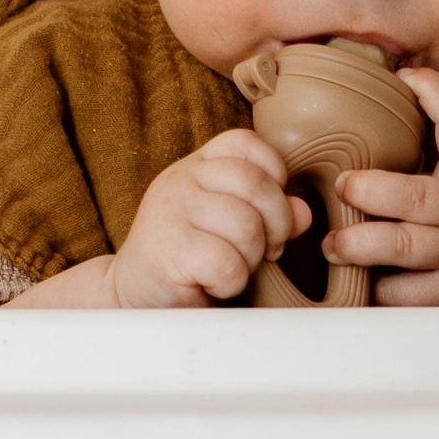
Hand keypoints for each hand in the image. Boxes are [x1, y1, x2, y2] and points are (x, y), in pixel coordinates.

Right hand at [110, 128, 310, 308]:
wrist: (135, 295)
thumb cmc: (191, 259)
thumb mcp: (231, 226)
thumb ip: (268, 212)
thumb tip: (303, 213)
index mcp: (197, 166)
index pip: (247, 143)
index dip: (275, 174)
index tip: (270, 209)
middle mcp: (180, 180)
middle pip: (256, 185)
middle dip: (276, 224)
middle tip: (267, 250)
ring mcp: (170, 211)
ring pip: (246, 227)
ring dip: (251, 258)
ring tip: (232, 268)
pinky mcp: (167, 249)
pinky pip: (227, 264)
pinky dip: (230, 283)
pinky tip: (213, 284)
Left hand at [324, 67, 438, 305]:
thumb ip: (426, 158)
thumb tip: (356, 117)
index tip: (408, 76)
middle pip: (421, 196)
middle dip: (375, 190)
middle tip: (343, 185)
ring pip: (406, 246)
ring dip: (361, 243)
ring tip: (332, 244)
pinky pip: (401, 291)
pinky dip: (374, 286)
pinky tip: (359, 280)